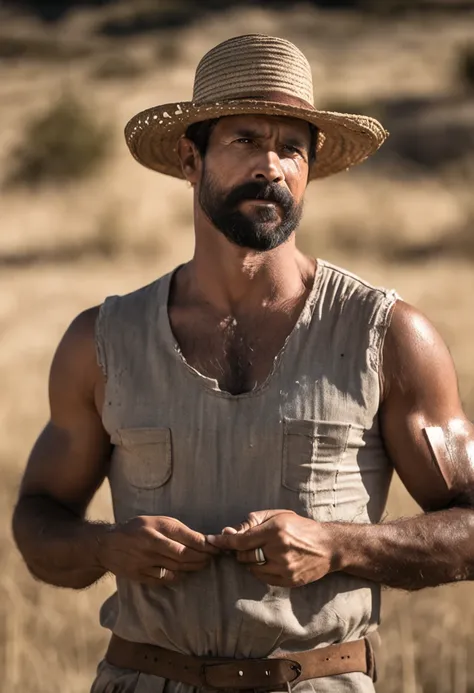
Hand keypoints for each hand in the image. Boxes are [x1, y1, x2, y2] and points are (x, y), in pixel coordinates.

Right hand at [97, 516, 218, 584]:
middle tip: (212, 558)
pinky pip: (164, 579)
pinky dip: (177, 577)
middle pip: (184, 555)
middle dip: (202, 558)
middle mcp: (152, 544)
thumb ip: (177, 529)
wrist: (108, 544)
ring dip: (193, 568)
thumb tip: (202, 539)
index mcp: (157, 527)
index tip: (215, 547)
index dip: (205, 544)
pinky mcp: (140, 575)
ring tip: (202, 564)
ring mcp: (145, 561)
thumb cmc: (138, 529)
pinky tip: (184, 573)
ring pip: (177, 568)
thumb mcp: (157, 521)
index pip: (188, 538)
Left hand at [207, 510, 334, 586]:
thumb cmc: (301, 527)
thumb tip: (229, 531)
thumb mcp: (278, 516)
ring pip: (252, 568)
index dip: (224, 541)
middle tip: (244, 545)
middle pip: (244, 556)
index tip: (210, 540)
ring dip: (250, 560)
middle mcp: (279, 550)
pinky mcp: (288, 581)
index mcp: (275, 531)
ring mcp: (284, 568)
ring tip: (261, 552)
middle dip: (240, 551)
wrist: (328, 546)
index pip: (241, 540)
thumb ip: (253, 521)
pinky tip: (270, 561)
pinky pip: (263, 578)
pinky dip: (261, 570)